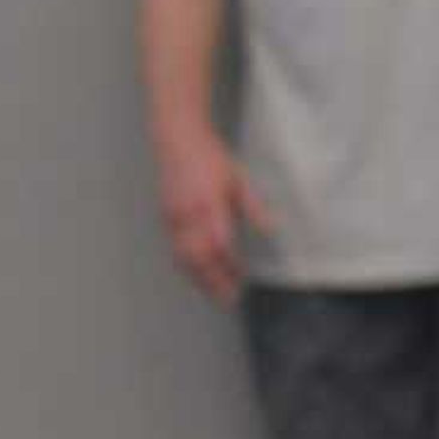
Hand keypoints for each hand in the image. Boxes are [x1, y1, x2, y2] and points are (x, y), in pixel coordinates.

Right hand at [156, 132, 272, 304]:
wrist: (177, 139)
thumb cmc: (210, 158)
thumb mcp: (238, 178)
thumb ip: (253, 206)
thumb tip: (271, 229)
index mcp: (210, 203)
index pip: (220, 245)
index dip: (230, 265)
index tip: (242, 278)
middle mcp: (189, 214)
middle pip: (200, 258)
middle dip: (214, 282)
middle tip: (230, 299)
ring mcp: (174, 218)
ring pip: (184, 258)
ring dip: (199, 280)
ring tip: (215, 294)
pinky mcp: (166, 219)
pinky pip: (175, 250)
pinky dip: (187, 267)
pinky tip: (199, 275)